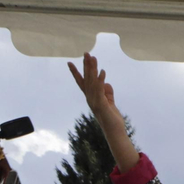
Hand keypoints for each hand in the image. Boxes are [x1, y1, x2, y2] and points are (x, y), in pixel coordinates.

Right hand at [66, 53, 139, 170]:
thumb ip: (107, 92)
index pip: (82, 82)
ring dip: (92, 69)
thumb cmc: (111, 118)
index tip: (70, 62)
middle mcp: (90, 98)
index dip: (76, 72)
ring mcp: (94, 101)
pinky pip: (100, 90)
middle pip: (87, 78)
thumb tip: (106, 83)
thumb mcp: (109, 102)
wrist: (114, 131)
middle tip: (86, 53)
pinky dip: (100, 80)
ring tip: (92, 57)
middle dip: (86, 65)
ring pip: (92, 81)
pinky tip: (102, 71)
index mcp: (91, 97)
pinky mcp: (101, 104)